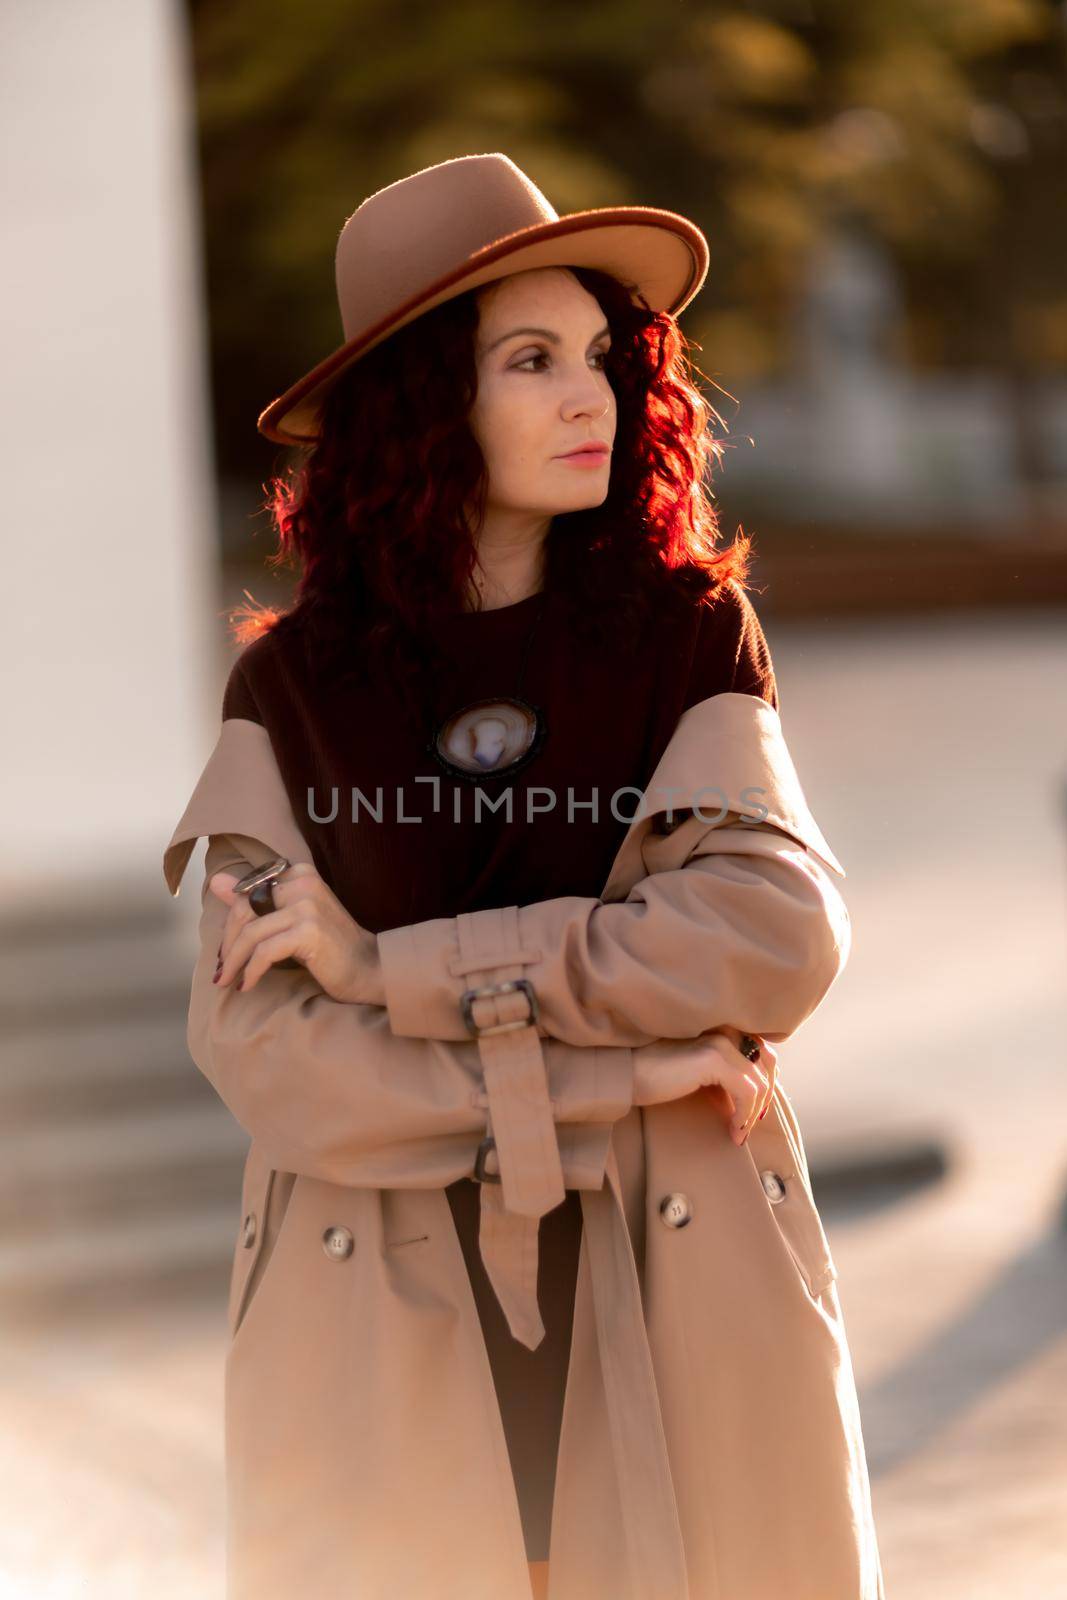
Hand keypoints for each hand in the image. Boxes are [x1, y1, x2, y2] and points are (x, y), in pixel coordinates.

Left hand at [209, 862, 384, 1004]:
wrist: (369, 968)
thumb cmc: (329, 946)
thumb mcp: (290, 918)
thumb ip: (255, 899)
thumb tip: (216, 882)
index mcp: (299, 874)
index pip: (247, 894)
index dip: (230, 925)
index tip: (226, 952)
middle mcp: (302, 883)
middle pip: (244, 911)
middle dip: (228, 945)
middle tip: (222, 971)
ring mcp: (307, 906)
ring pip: (250, 933)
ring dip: (234, 962)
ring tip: (228, 981)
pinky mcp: (309, 931)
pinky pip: (264, 952)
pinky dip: (251, 971)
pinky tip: (248, 985)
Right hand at [632, 1024, 777, 1145]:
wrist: (626, 1075)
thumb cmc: (658, 1077)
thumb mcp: (700, 1073)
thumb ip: (725, 1073)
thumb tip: (755, 1098)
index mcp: (724, 1028)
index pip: (763, 1054)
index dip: (765, 1086)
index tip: (753, 1115)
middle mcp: (725, 1029)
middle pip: (768, 1065)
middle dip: (764, 1100)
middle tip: (747, 1127)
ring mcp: (720, 1042)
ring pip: (758, 1082)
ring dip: (752, 1114)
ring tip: (737, 1134)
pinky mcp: (712, 1059)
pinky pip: (747, 1091)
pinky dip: (744, 1115)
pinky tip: (733, 1130)